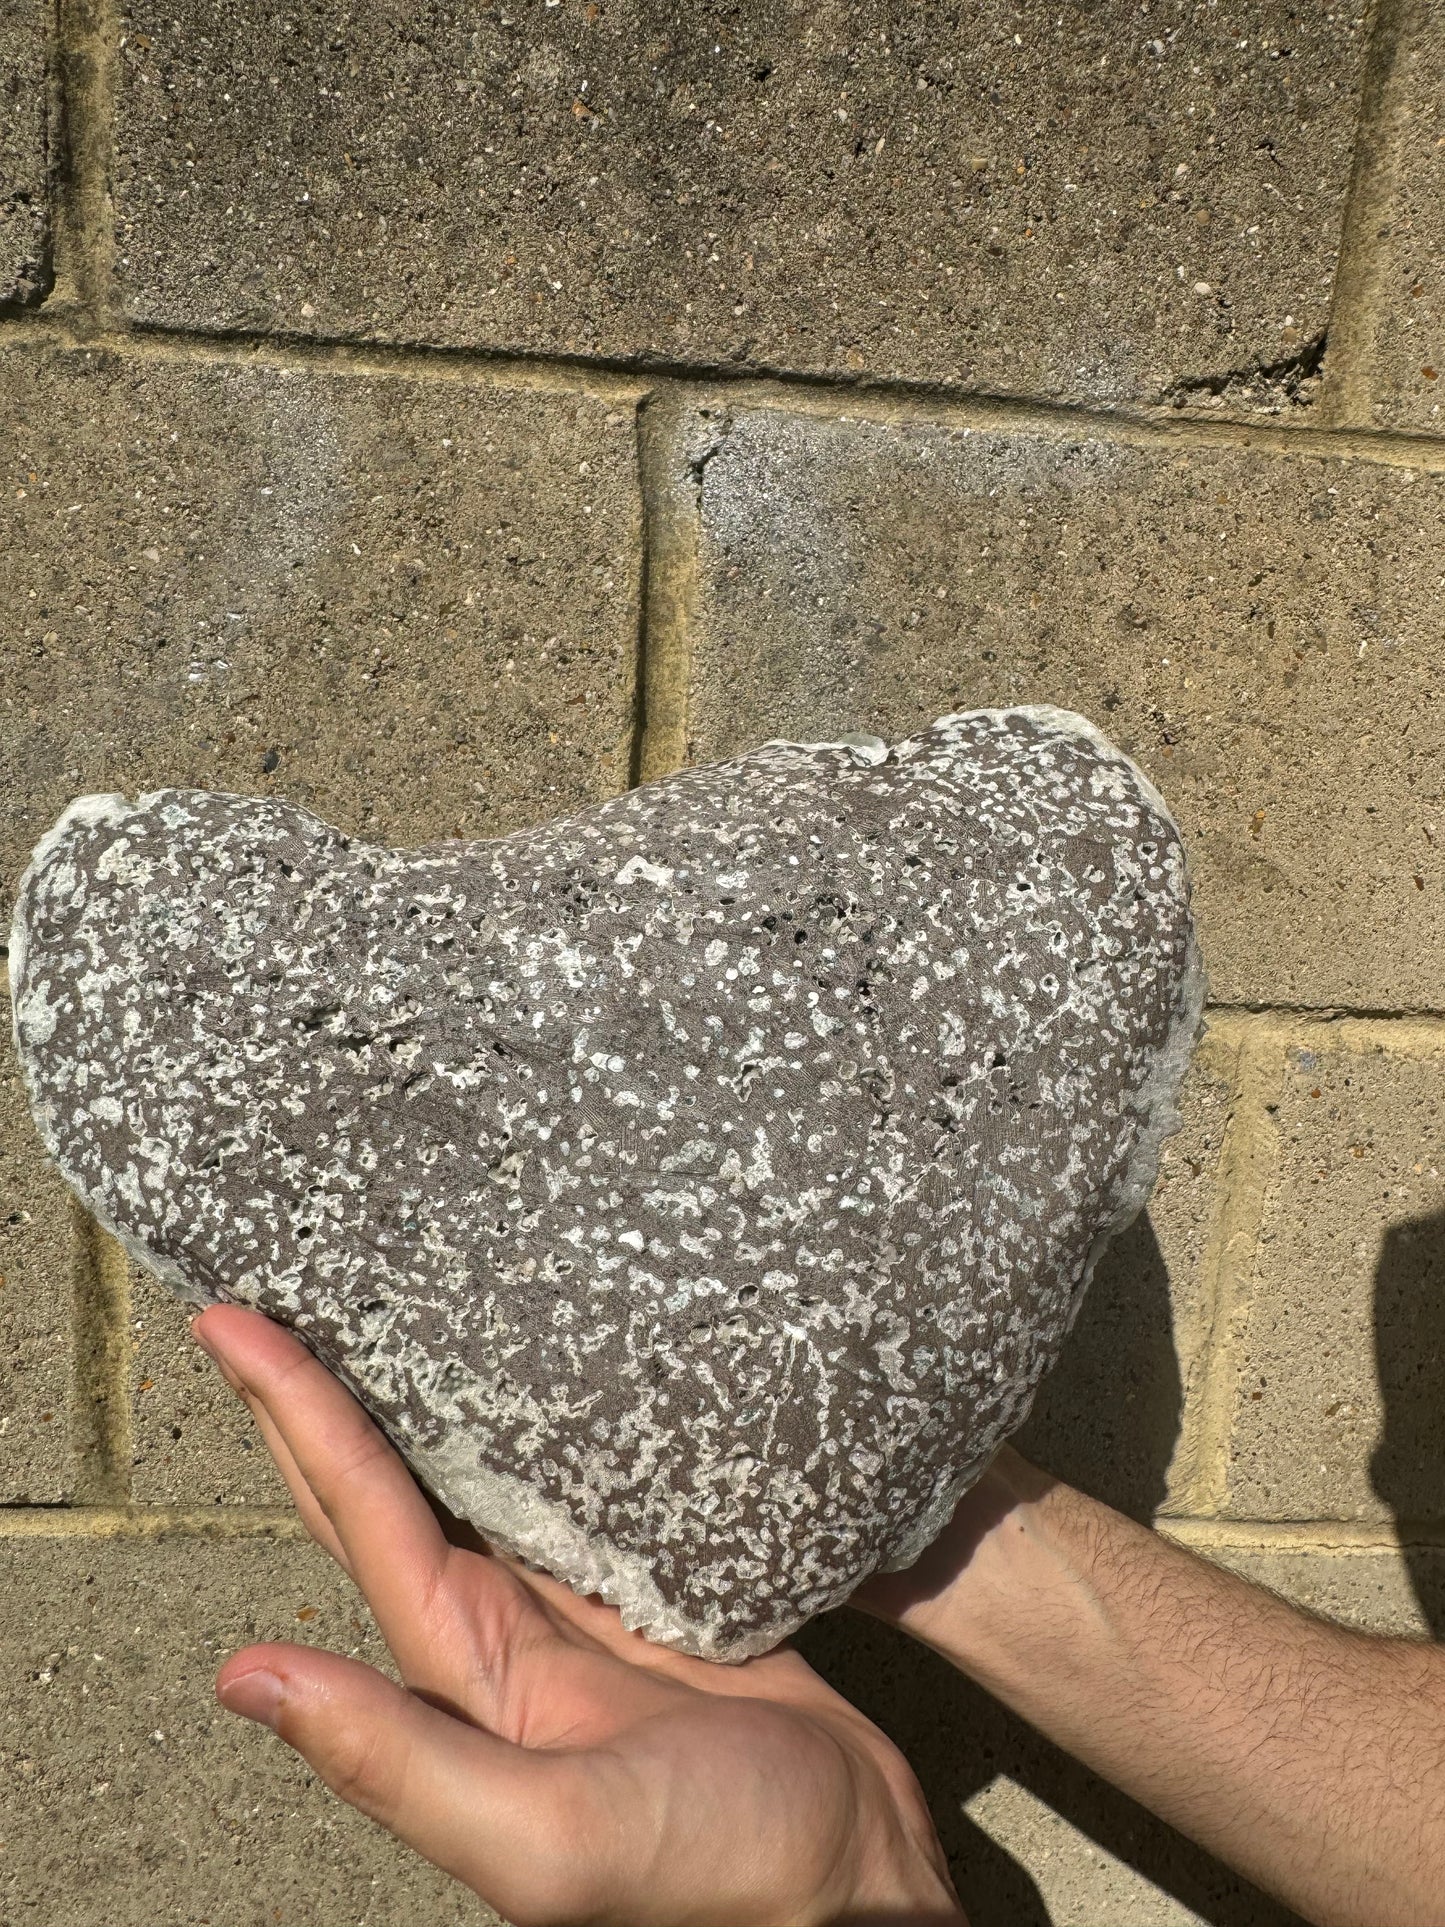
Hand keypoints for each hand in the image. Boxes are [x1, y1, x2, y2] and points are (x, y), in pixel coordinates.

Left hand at [193, 1305, 965, 1926]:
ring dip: (404, 1403)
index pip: (356, 1514)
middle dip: (314, 1395)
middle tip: (262, 1294)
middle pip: (382, 1486)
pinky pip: (567, 1485)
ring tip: (361, 1315)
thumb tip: (242, 1677)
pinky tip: (514, 1383)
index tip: (231, 1323)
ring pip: (466, 1477)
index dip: (291, 1415)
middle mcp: (496, 1634)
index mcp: (461, 1676)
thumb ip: (400, 1760)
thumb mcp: (545, 1833)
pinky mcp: (651, 1586)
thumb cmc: (710, 1876)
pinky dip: (523, 1429)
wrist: (852, 1882)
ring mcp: (573, 1606)